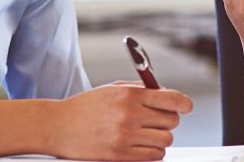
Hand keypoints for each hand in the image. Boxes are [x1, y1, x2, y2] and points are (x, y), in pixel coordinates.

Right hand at [49, 83, 192, 160]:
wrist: (58, 126)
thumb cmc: (85, 106)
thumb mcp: (113, 88)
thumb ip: (141, 89)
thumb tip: (167, 94)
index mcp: (130, 95)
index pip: (172, 99)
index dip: (184, 103)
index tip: (185, 106)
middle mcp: (130, 115)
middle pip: (172, 121)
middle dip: (168, 119)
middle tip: (157, 119)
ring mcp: (125, 137)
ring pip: (165, 140)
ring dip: (160, 137)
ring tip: (146, 133)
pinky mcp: (120, 156)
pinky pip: (154, 156)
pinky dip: (153, 152)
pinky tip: (142, 145)